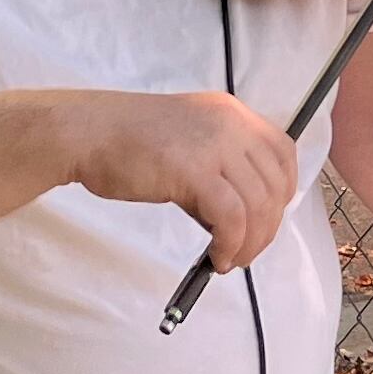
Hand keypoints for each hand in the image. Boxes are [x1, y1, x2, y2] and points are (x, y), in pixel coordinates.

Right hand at [67, 91, 297, 272]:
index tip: (269, 217)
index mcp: (231, 113)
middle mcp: (230, 124)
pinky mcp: (194, 171)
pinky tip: (218, 257)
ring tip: (231, 260)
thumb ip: (217, 169)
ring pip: (257, 204)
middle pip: (274, 184)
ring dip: (250, 242)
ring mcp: (214, 145)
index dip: (284, 190)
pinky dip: (231, 244)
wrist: (88, 132)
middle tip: (247, 251)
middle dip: (268, 227)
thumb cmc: (128, 141)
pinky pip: (231, 217)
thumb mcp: (187, 142)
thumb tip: (238, 218)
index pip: (282, 152)